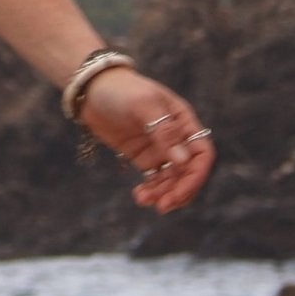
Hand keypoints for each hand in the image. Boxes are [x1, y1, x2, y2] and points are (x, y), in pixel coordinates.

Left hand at [77, 67, 214, 214]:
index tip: (179, 193)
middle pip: (188, 172)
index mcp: (184, 122)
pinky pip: (155, 179)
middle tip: (162, 206)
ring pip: (171, 179)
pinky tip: (139, 196)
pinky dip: (151, 191)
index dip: (195, 176)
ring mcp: (160, 148)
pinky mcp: (143, 157)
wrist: (92, 89)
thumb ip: (163, 132)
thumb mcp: (143, 105)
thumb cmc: (122, 90)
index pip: (201, 154)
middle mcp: (177, 137)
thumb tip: (182, 161)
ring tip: (143, 200)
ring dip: (163, 193)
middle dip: (178, 191)